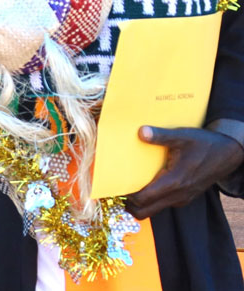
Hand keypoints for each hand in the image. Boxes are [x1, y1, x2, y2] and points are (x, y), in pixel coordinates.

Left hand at [125, 125, 243, 219]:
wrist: (228, 153)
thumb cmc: (205, 144)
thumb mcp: (182, 136)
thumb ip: (161, 136)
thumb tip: (140, 132)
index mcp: (173, 182)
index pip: (142, 199)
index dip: (126, 194)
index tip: (115, 183)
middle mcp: (177, 195)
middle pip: (144, 212)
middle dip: (129, 204)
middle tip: (119, 188)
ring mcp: (182, 198)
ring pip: (154, 210)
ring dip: (141, 203)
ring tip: (131, 186)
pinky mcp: (185, 197)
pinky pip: (164, 204)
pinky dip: (153, 199)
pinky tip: (148, 183)